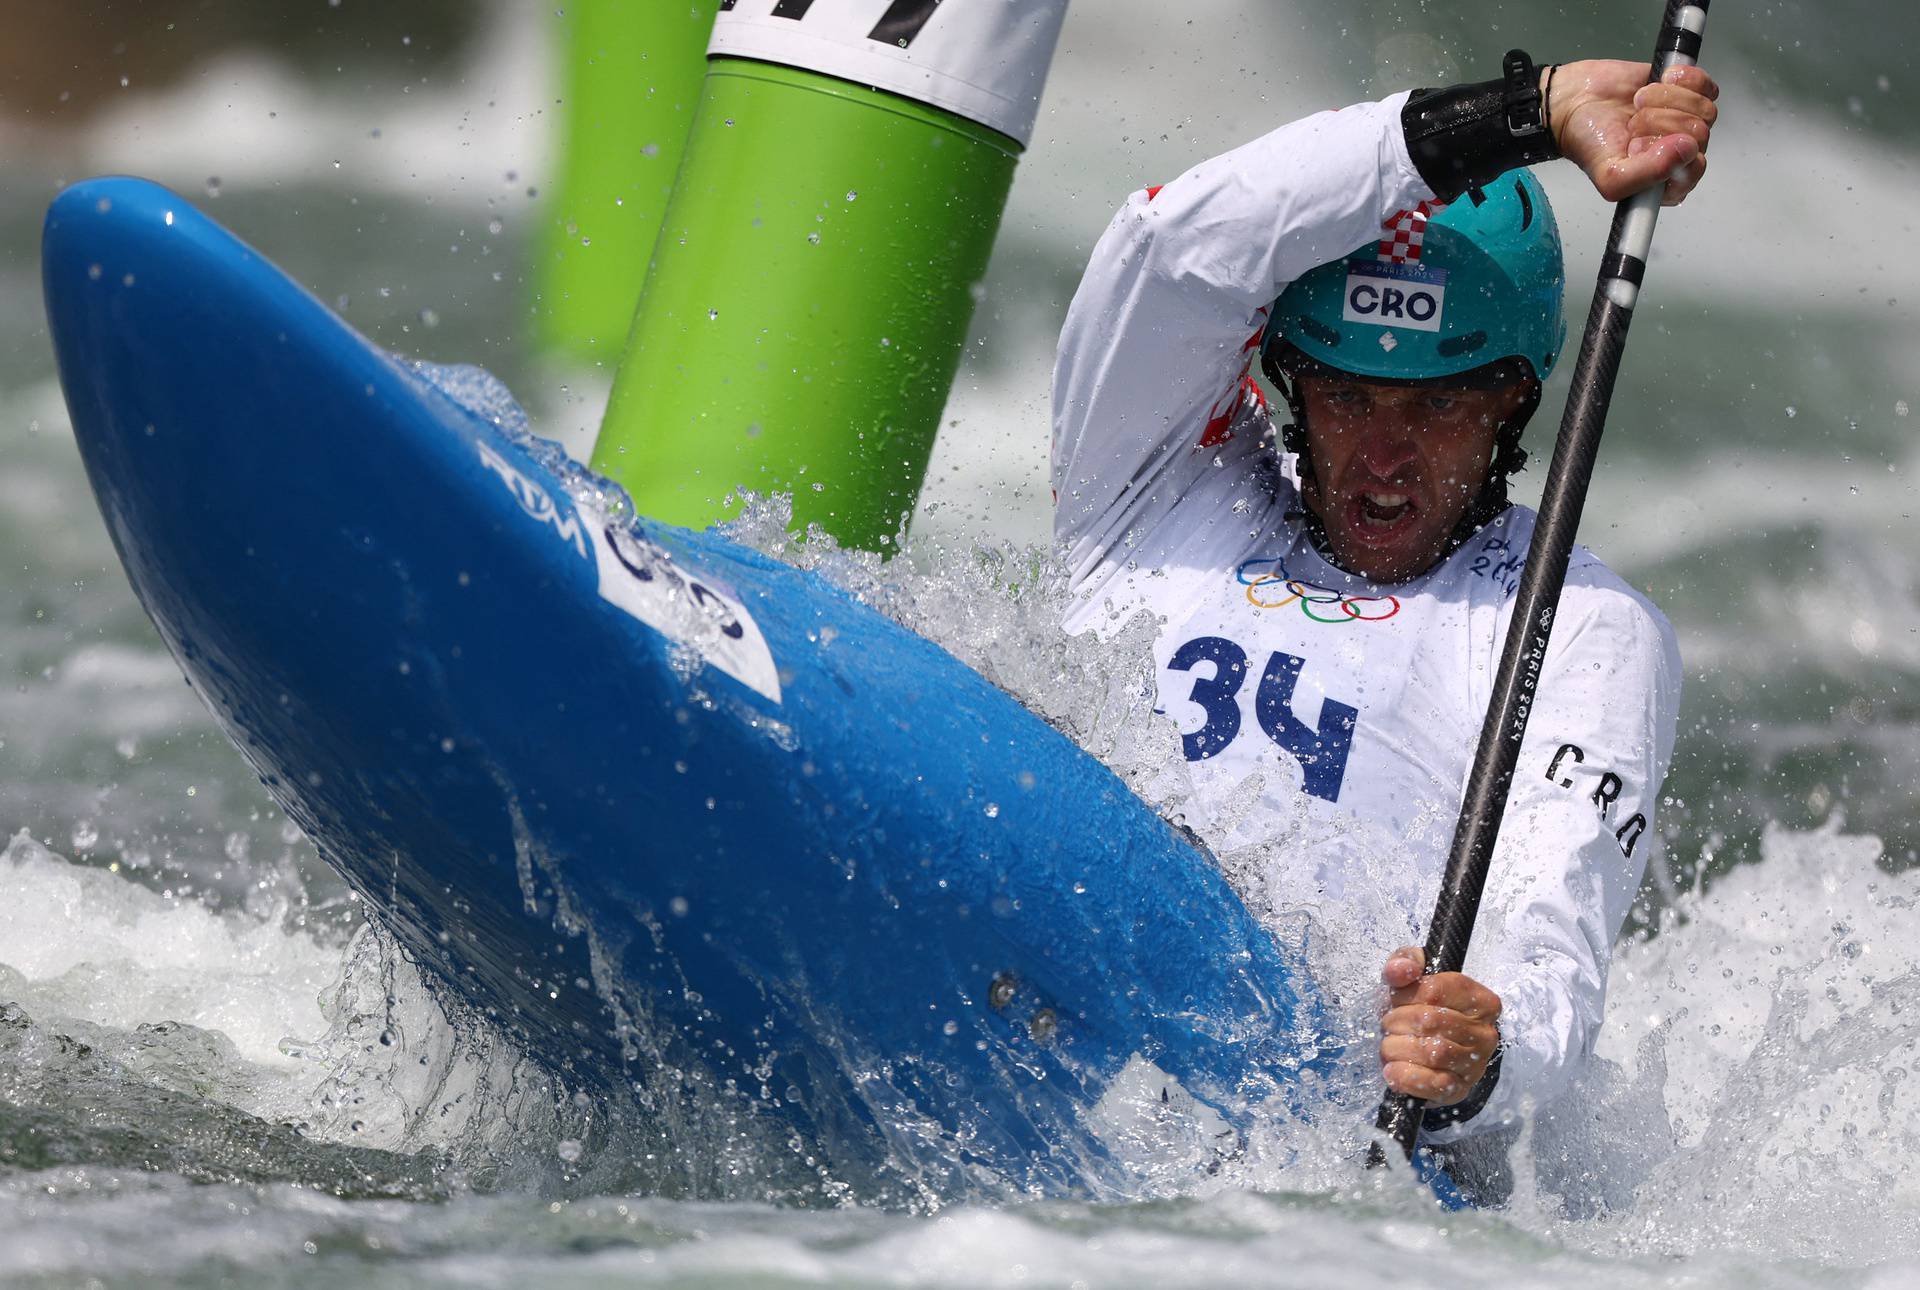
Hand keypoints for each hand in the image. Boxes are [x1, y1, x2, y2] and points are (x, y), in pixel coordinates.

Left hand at [1379, 946, 1501, 1105]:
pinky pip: (1433, 1084)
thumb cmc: (1421, 1011)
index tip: (1395, 1001)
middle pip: (1430, 1021)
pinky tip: (1391, 1070)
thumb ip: (1405, 962)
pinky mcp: (1459, 1090)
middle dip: (1396, 1022)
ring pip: (1432, 1052)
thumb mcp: (1413, 979)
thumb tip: (1404, 969)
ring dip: (1397, 1048)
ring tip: (1388, 1045)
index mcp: (1481, 1001)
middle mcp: (1485, 1033)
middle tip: (1388, 1025)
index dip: (1405, 995)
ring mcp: (1476, 1064)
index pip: (1434, 990)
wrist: (1426, 1055)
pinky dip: (1405, 1076)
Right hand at [1545, 59, 1718, 205]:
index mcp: (1666, 182)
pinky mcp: (1690, 92)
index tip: (1637, 146)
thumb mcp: (1610, 176)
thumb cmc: (1589, 140)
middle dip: (1660, 124)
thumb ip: (1648, 175)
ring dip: (1666, 100)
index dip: (1668, 155)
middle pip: (1701, 136)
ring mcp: (1688, 121)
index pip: (1693, 170)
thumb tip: (1686, 149)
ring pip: (1705, 110)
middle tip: (1633, 125)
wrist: (1576, 100)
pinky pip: (1708, 87)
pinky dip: (1682, 80)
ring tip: (1639, 103)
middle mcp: (1682, 153)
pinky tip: (1659, 83)